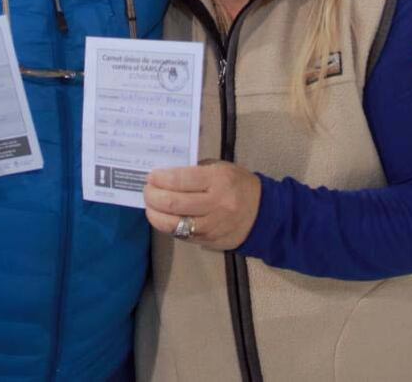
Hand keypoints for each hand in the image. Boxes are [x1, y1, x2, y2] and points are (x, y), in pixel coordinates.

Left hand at [143, 162, 260, 251]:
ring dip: (155, 214)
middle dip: (152, 196)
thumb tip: (165, 175)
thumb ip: (195, 171)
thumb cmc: (238, 184)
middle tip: (147, 190)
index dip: (160, 178)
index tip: (151, 176)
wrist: (264, 214)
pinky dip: (167, 226)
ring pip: (173, 224)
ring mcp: (212, 226)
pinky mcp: (209, 241)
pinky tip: (163, 218)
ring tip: (150, 206)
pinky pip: (181, 235)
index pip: (181, 179)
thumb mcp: (220, 168)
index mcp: (219, 180)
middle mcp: (215, 204)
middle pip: (172, 203)